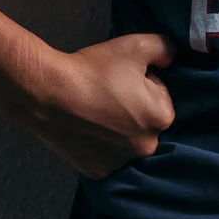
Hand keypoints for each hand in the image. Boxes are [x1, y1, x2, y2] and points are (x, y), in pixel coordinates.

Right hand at [31, 32, 176, 178]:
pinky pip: (107, 156)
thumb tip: (171, 57)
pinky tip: (86, 127)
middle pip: (145, 121)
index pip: (160, 95)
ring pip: (127, 140)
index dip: (141, 81)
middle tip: (106, 92)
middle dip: (132, 107)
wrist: (48, 94)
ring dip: (117, 128)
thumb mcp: (136, 45)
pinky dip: (100, 144)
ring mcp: (122, 162)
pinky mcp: (99, 172)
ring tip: (94, 109)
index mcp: (162, 117)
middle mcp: (147, 146)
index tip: (120, 77)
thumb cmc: (94, 70)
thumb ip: (165, 48)